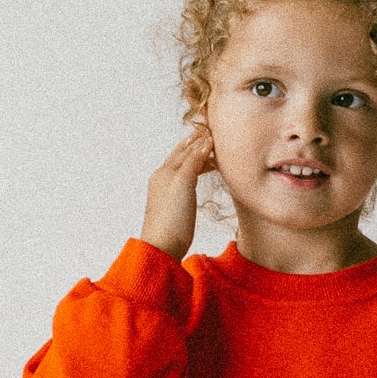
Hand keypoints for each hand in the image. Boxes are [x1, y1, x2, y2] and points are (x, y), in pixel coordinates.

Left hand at [141, 123, 217, 262]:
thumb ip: (193, 161)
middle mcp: (163, 178)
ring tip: (209, 153)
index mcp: (166, 171)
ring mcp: (166, 191)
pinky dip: (193, 172)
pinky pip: (183, 180)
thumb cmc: (173, 219)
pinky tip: (198, 176)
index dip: (200, 140)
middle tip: (209, 136)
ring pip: (182, 167)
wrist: (162, 247)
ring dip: (195, 158)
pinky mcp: (171, 204)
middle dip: (195, 145)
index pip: (187, 149)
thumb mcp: (184, 183)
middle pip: (182, 155)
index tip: (214, 130)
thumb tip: (204, 142)